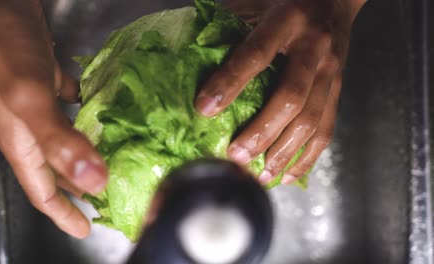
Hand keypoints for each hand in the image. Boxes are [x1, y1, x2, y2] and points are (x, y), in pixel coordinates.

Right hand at [0, 0, 106, 237]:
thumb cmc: (2, 47)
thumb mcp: (29, 98)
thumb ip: (59, 140)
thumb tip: (95, 182)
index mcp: (22, 142)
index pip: (42, 191)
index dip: (63, 213)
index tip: (87, 228)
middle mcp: (29, 128)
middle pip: (56, 169)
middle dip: (80, 188)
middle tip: (109, 198)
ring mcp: (37, 102)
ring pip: (66, 138)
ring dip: (88, 151)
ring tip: (115, 158)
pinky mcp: (46, 78)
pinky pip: (71, 104)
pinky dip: (89, 111)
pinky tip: (108, 109)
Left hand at [195, 0, 364, 184]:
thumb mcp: (256, 1)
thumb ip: (229, 22)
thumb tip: (191, 52)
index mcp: (288, 20)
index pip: (256, 54)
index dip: (229, 83)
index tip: (205, 109)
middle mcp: (315, 47)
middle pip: (291, 97)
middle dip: (262, 132)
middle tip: (235, 156)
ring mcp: (331, 71)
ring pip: (312, 120)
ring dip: (284, 152)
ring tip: (260, 175)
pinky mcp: (338, 90)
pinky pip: (327, 128)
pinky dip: (308, 156)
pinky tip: (288, 173)